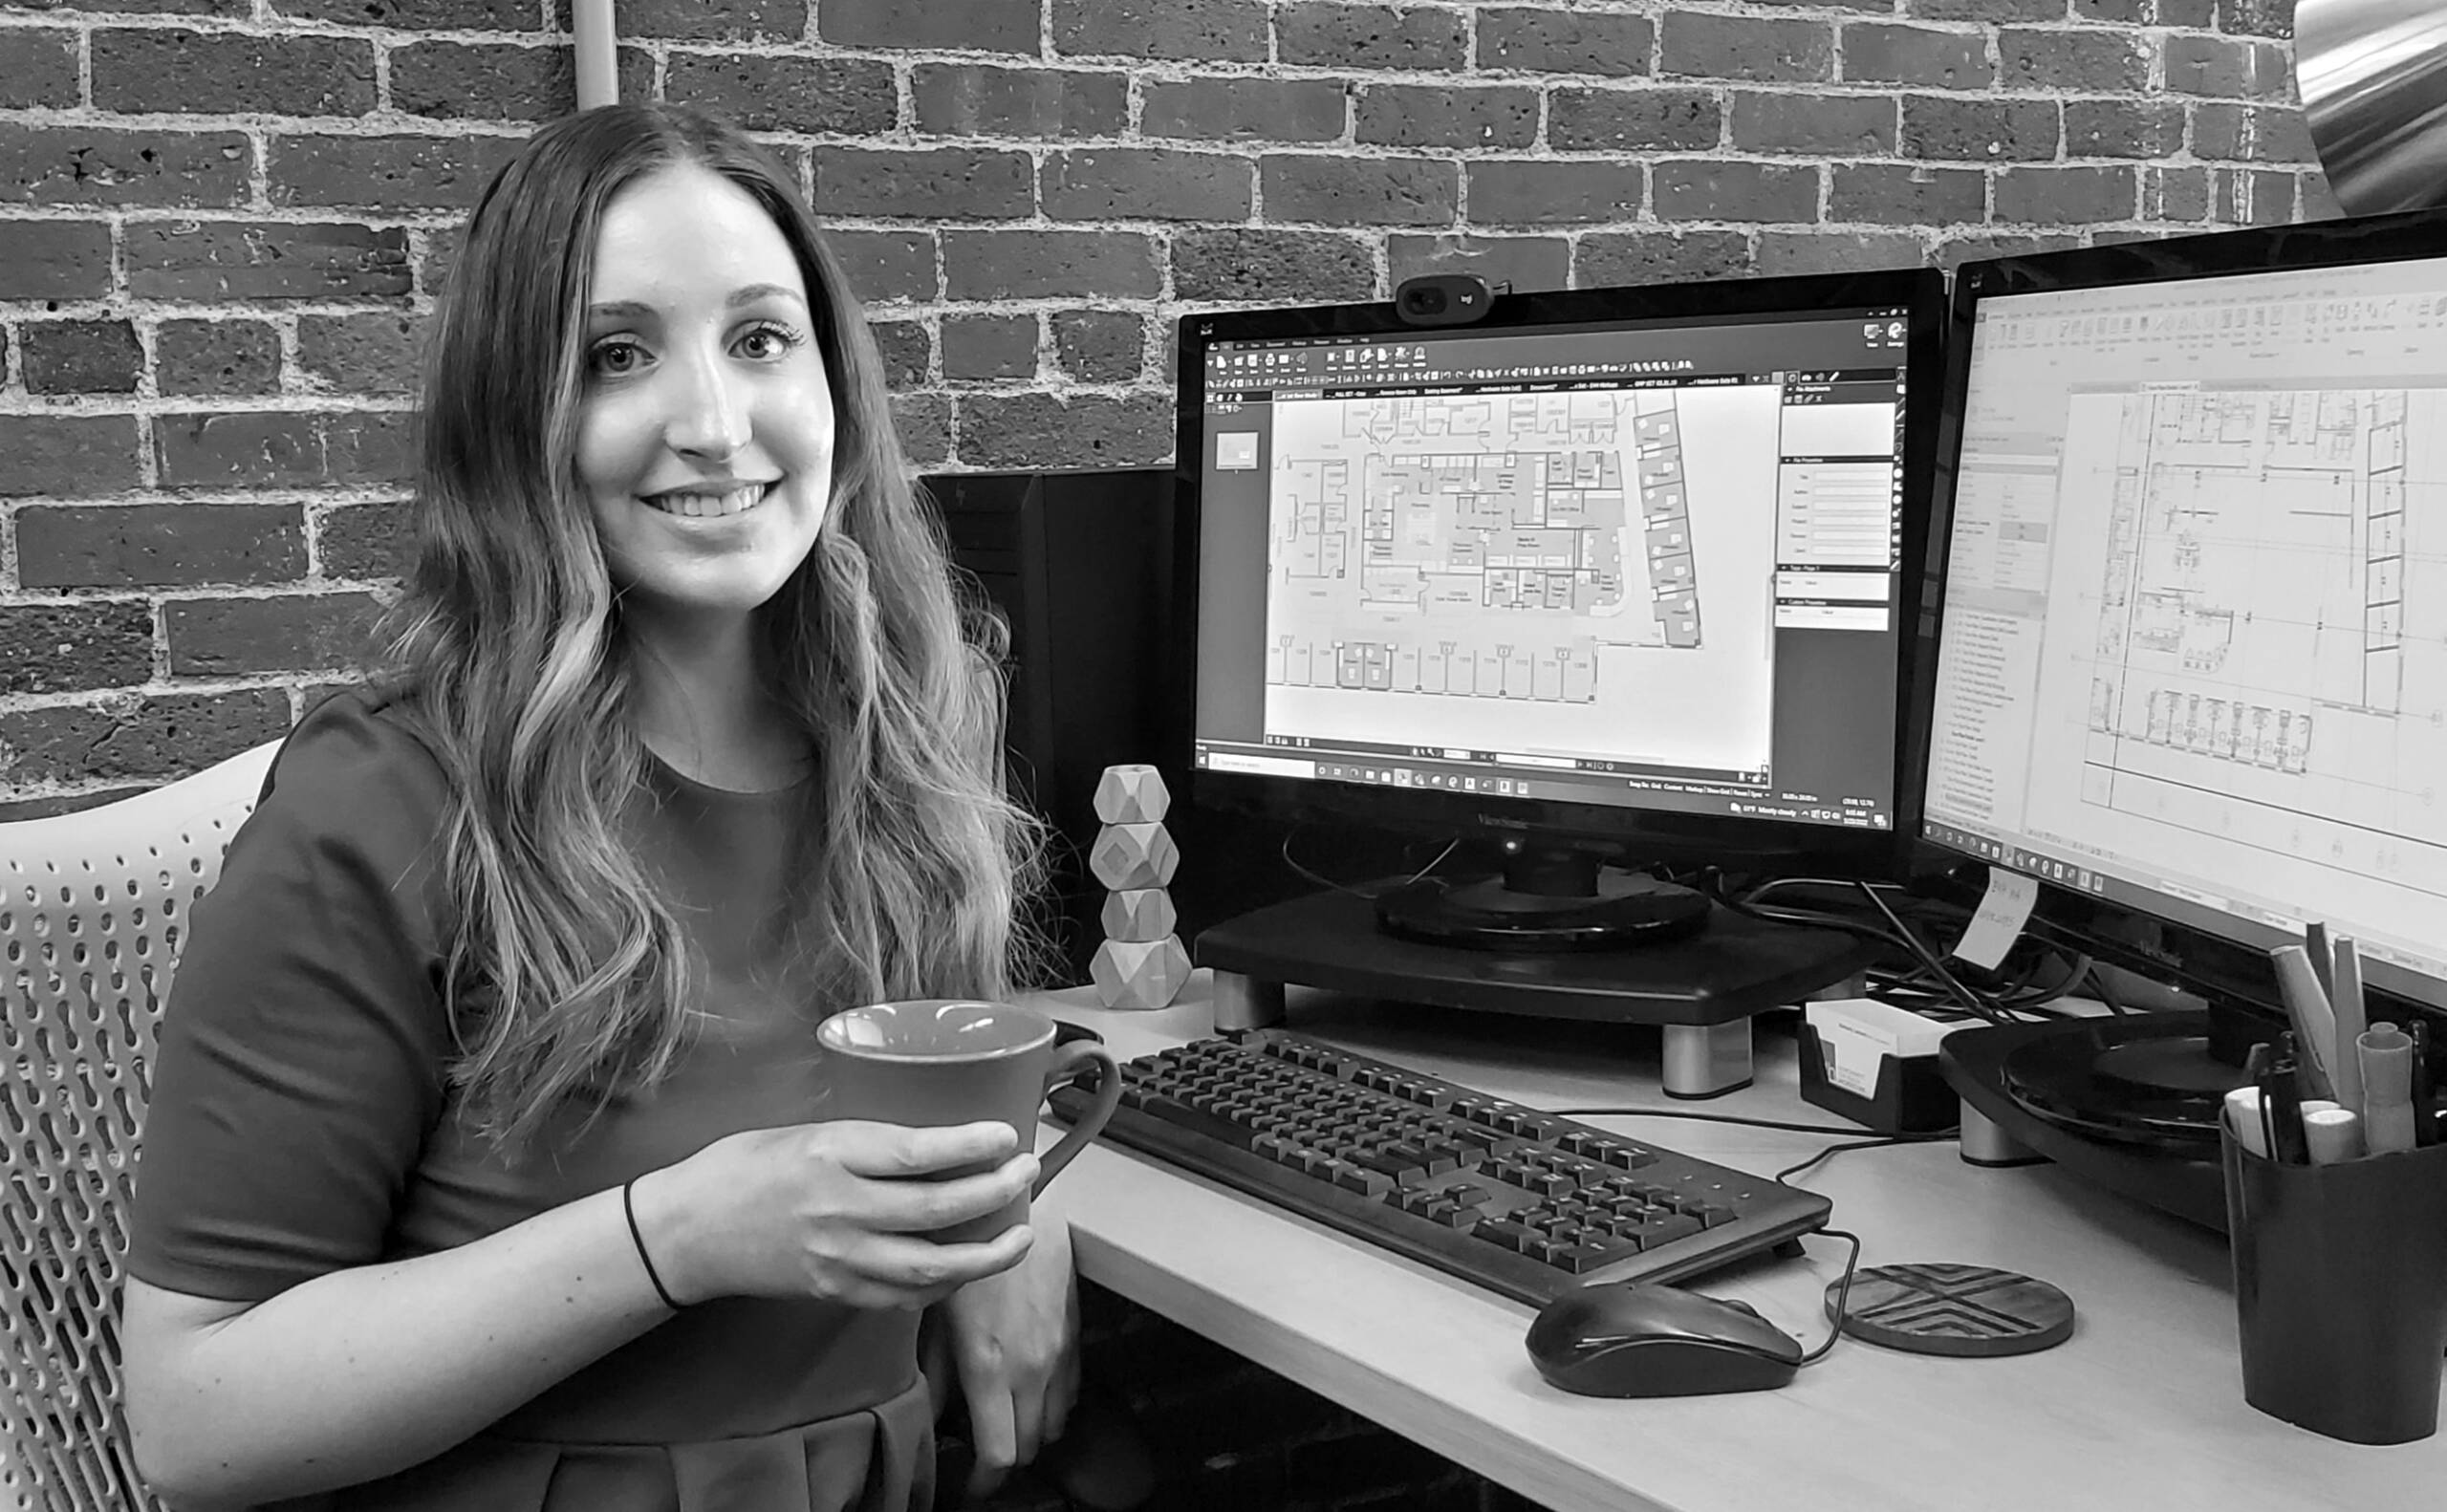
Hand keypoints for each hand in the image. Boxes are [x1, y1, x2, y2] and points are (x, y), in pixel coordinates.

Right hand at [631, 1120, 1037, 1309]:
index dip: (971, 1145)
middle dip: (995, 1193)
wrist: (689, 1231)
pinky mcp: (835, 1291)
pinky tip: (969, 1267)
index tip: (1008, 1134)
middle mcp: (839, 1209)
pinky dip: (944, 1283)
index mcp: (831, 1156)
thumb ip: (867, 1141)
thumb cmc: (744, 1167)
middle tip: (1028, 1173)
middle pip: (936, 1209)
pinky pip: (904, 1294)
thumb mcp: (805, 1132)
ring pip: (930, 1265)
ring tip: (1020, 1235)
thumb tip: (939, 1139)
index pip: (917, 1153)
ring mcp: (839, 1258)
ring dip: (986, 1254)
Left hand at [937, 1203, 1079, 1499]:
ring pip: (1055, 1423)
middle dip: (1005, 1458)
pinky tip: (1030, 1392)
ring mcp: (1058, 1353)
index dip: (984, 1480)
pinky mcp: (1074, 1335)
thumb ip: (934, 1370)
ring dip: (1031, 1432)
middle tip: (981, 1452)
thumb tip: (931, 1410)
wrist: (1017, 1204)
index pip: (999, 1454)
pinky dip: (1052, 1404)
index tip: (970, 1483)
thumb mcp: (934, 1312)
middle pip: (1030, 1446)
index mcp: (990, 1368)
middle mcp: (1031, 1369)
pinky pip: (1070, 1391)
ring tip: (1005, 1422)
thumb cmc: (966, 1249)